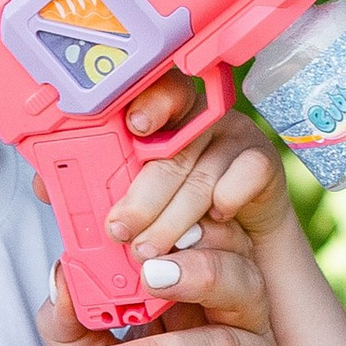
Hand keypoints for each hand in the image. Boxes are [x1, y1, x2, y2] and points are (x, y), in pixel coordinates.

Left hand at [108, 83, 298, 264]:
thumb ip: (119, 201)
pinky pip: (246, 174)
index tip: (136, 125)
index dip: (150, 105)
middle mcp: (200, 119)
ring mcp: (234, 136)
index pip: (158, 95)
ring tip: (150, 250)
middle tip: (121, 231)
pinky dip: (228, 199)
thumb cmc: (181, 222)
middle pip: (171, 153)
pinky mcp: (263, 160)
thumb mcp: (143, 208)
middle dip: (142, 199)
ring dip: (173, 219)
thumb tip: (81, 206)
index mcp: (163, 119)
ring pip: (201, 175)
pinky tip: (216, 218)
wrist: (244, 246)